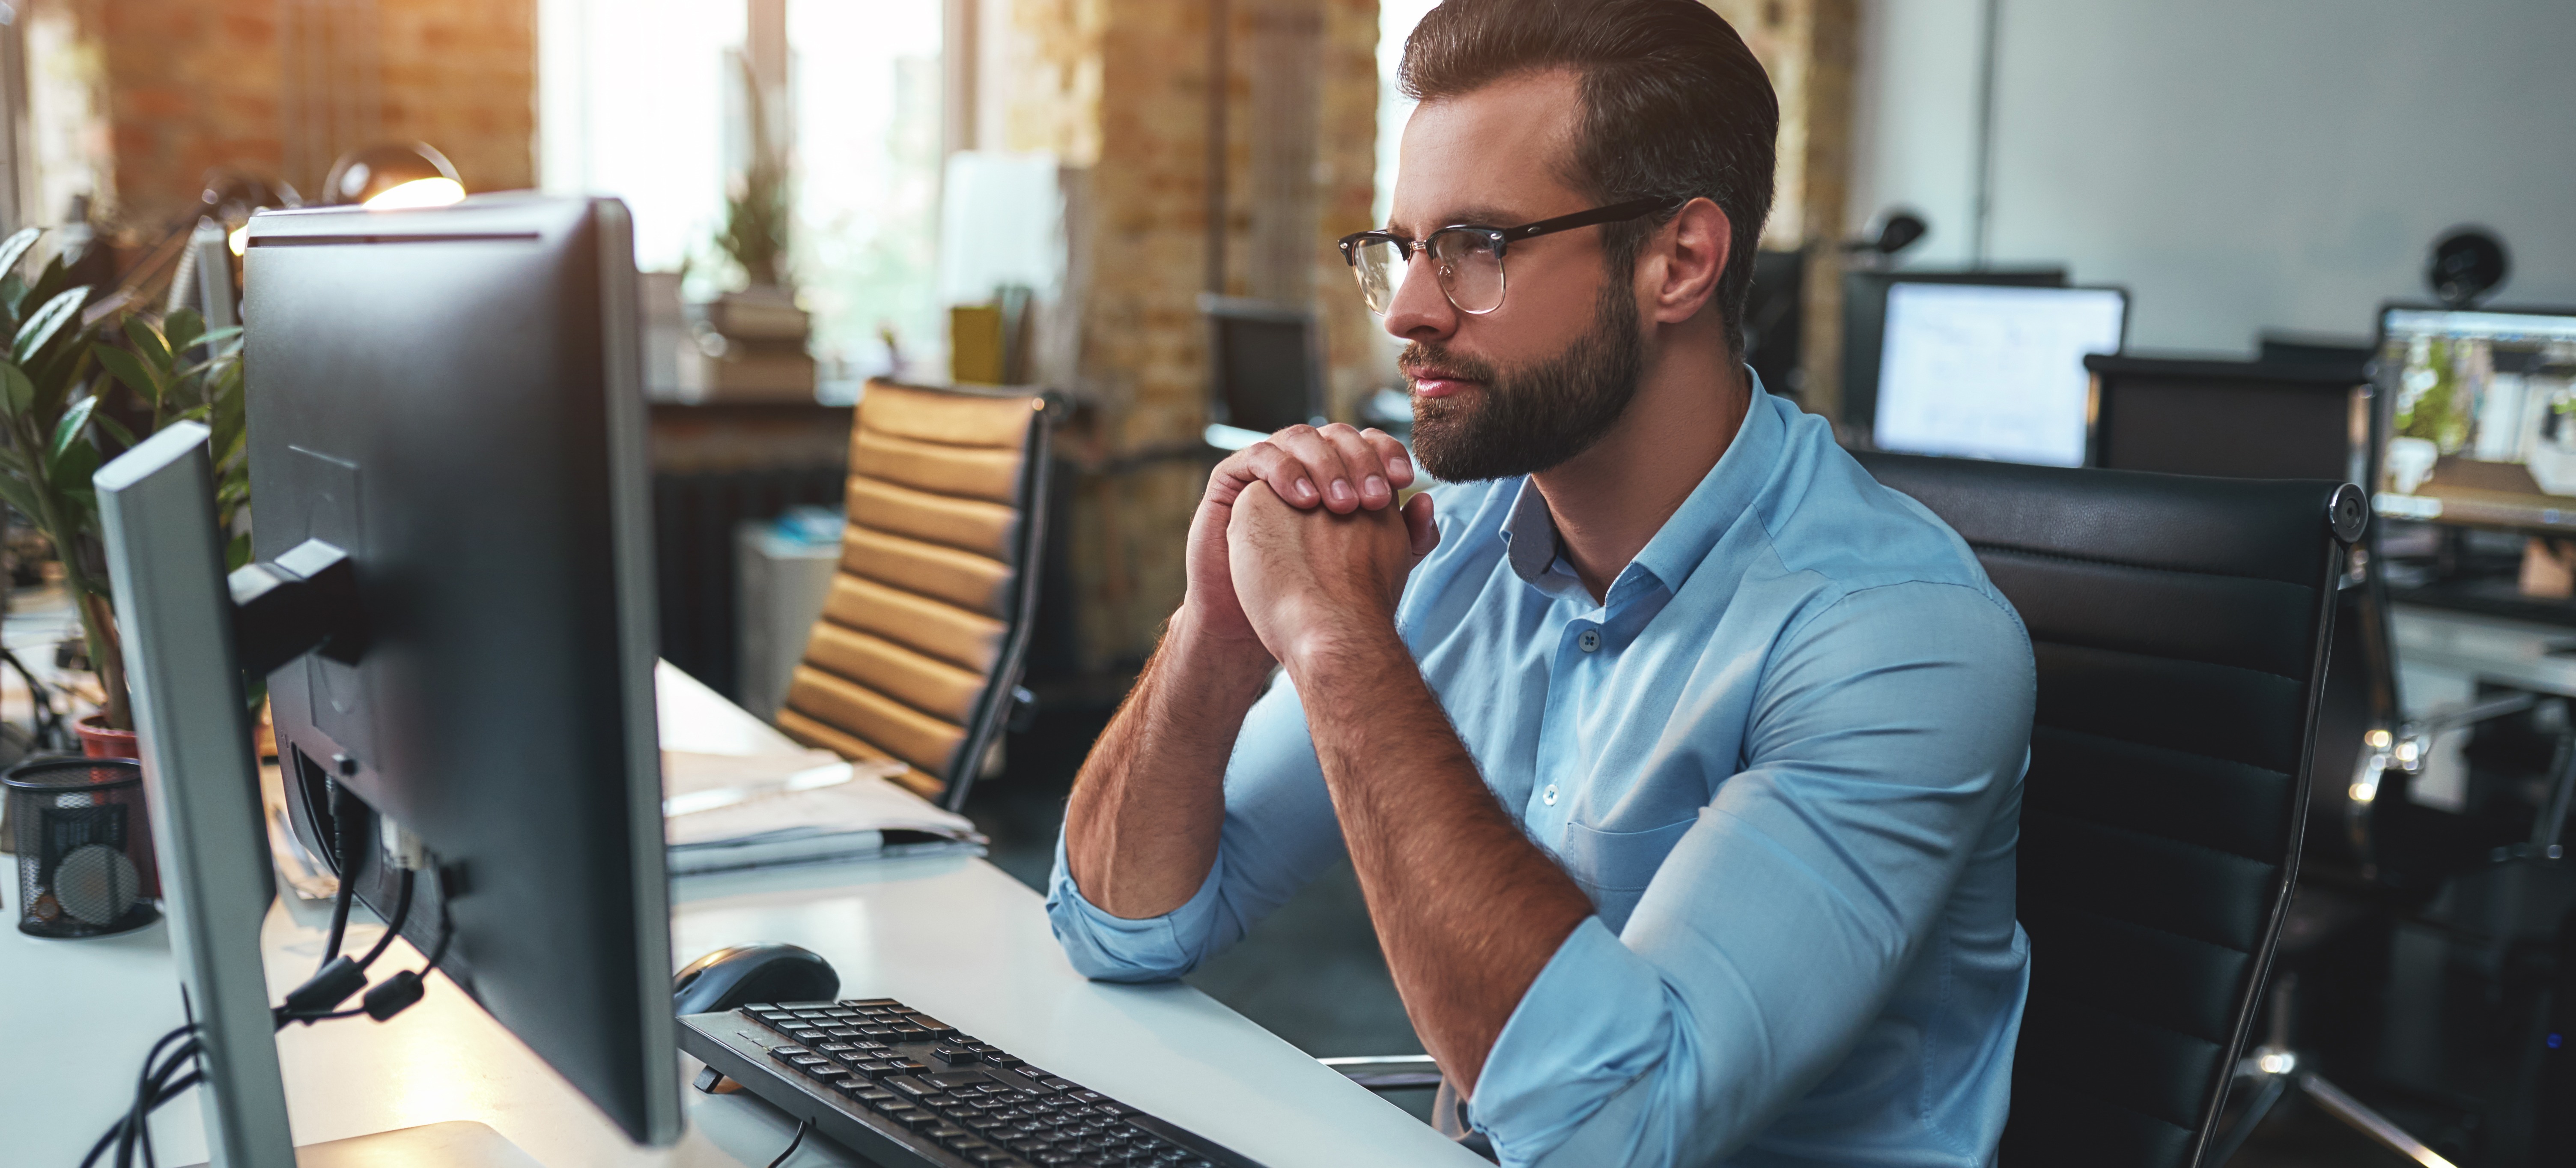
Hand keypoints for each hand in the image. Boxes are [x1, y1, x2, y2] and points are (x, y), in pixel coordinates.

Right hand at [1183, 424, 1418, 657]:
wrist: (1255, 626)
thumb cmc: (1312, 596)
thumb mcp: (1369, 567)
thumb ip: (1404, 538)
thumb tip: (1427, 501)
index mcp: (1339, 474)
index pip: (1367, 443)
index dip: (1388, 452)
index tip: (1405, 479)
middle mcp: (1305, 465)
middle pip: (1337, 435)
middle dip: (1360, 460)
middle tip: (1374, 498)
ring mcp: (1269, 469)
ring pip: (1299, 438)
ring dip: (1325, 464)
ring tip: (1342, 505)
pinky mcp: (1232, 481)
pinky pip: (1258, 457)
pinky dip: (1283, 471)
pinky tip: (1304, 501)